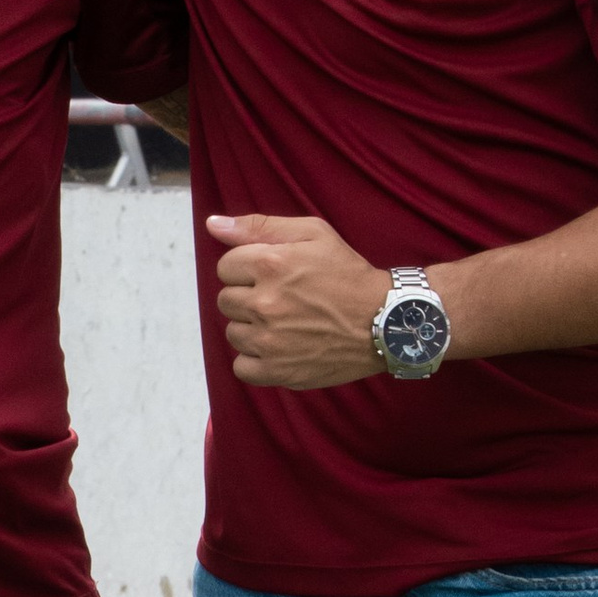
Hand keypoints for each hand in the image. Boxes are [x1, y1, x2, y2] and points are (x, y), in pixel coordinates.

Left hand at [208, 211, 389, 388]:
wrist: (385, 321)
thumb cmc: (348, 274)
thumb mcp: (313, 233)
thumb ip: (258, 226)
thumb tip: (213, 225)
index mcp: (270, 264)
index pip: (226, 267)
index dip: (248, 269)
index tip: (273, 275)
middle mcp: (265, 303)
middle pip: (226, 300)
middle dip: (248, 297)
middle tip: (282, 299)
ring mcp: (269, 341)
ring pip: (233, 333)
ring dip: (252, 328)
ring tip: (284, 323)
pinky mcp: (277, 371)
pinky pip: (241, 366)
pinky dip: (255, 360)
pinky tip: (278, 348)